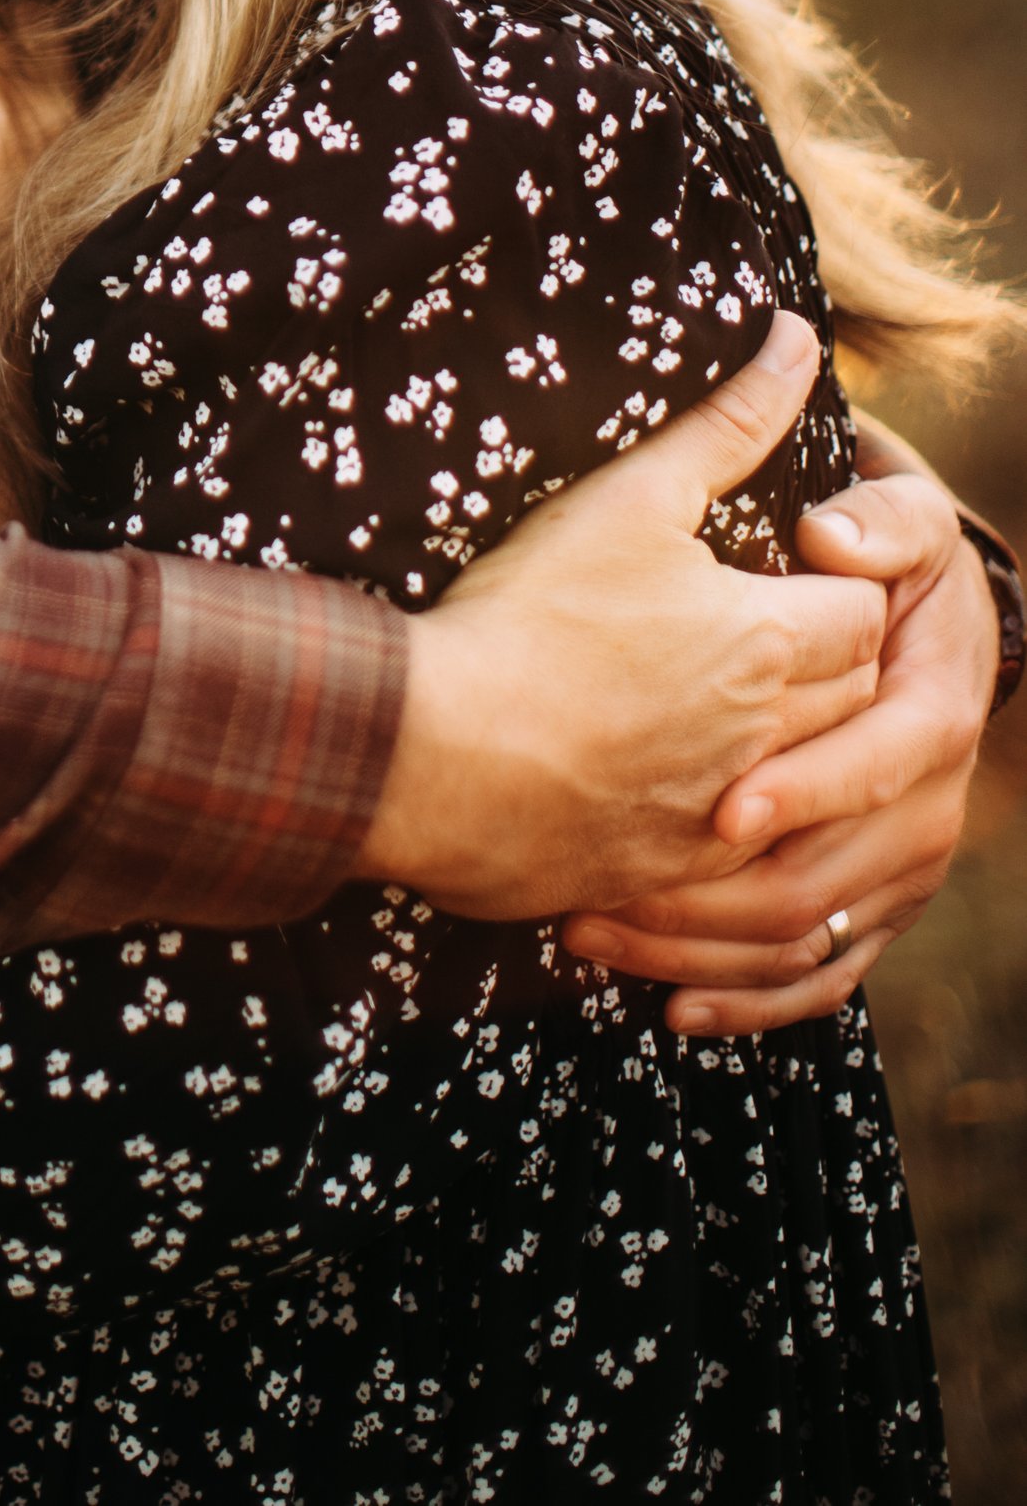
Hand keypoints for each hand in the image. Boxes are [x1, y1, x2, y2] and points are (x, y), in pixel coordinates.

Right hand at [362, 315, 887, 918]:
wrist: (436, 753)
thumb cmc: (530, 614)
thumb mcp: (630, 497)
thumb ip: (726, 422)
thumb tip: (797, 342)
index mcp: (766, 641)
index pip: (863, 613)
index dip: (835, 585)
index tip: (787, 569)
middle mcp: (763, 736)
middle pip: (848, 699)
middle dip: (824, 661)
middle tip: (754, 628)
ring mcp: (717, 815)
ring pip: (801, 779)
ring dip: (781, 740)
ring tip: (713, 701)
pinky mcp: (666, 873)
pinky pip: (736, 853)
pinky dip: (722, 812)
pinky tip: (665, 778)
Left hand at [562, 451, 994, 1030]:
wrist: (924, 623)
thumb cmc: (889, 560)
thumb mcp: (899, 521)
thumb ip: (875, 521)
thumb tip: (829, 537)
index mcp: (930, 716)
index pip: (876, 767)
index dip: (805, 791)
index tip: (723, 809)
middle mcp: (929, 809)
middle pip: (829, 877)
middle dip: (719, 894)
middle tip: (612, 888)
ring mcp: (900, 870)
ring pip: (809, 938)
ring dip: (704, 950)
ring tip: (599, 932)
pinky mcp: (871, 909)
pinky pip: (816, 978)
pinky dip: (747, 1001)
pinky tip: (671, 1008)